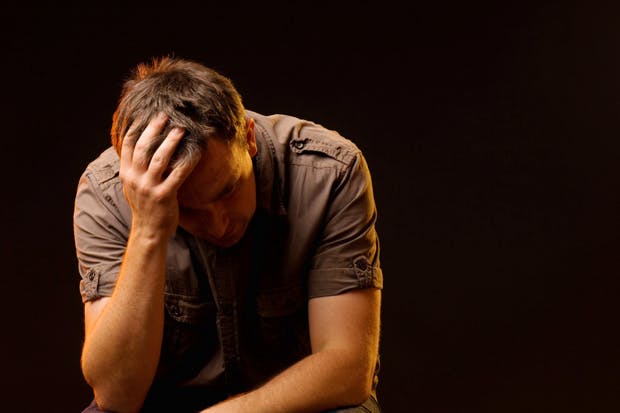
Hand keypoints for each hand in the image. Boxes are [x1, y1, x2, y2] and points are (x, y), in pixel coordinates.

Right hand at [119, 113, 199, 239]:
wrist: (149, 232)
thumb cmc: (145, 207)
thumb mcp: (133, 187)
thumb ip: (135, 169)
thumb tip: (141, 149)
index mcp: (126, 174)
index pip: (128, 145)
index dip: (136, 127)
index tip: (146, 114)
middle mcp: (134, 179)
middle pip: (143, 147)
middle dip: (154, 128)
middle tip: (165, 115)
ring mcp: (148, 187)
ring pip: (159, 158)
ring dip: (171, 141)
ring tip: (181, 129)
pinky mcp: (163, 195)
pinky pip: (178, 174)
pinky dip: (187, 161)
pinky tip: (196, 153)